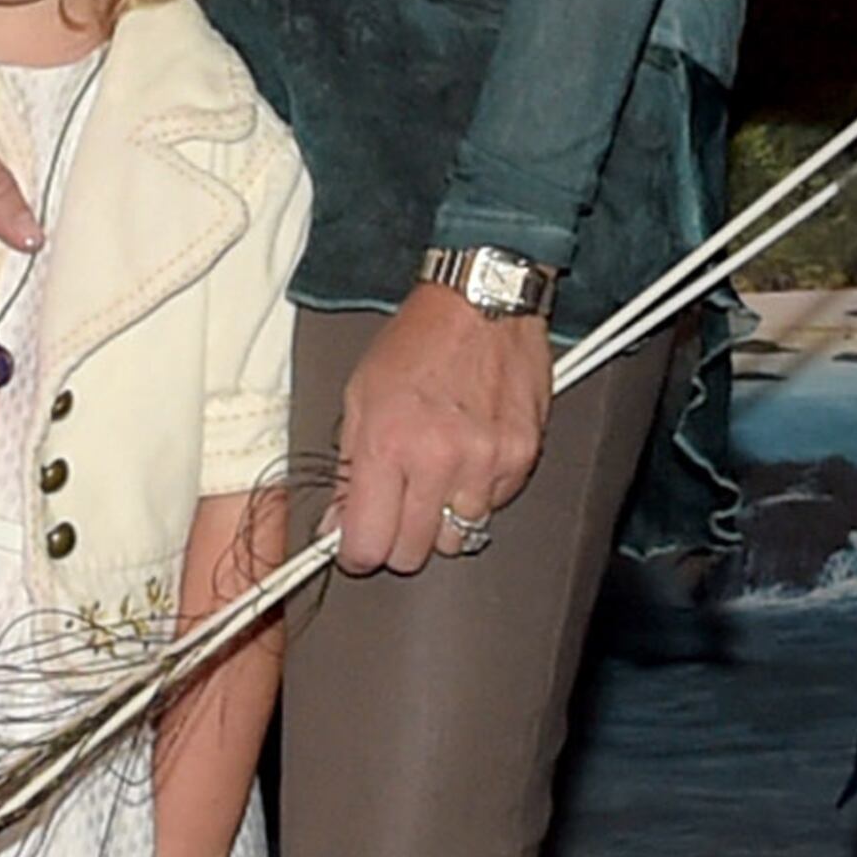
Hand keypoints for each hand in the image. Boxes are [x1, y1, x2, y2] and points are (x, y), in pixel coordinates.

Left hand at [327, 282, 551, 577]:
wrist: (481, 303)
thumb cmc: (416, 343)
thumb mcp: (359, 395)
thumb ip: (346, 467)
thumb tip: (336, 525)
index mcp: (386, 445)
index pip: (369, 543)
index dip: (357, 553)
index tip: (356, 546)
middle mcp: (437, 461)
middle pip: (413, 554)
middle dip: (397, 542)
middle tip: (395, 512)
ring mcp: (484, 463)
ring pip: (458, 539)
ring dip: (441, 521)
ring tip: (435, 480)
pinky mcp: (521, 457)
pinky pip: (493, 508)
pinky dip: (477, 495)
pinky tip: (468, 459)